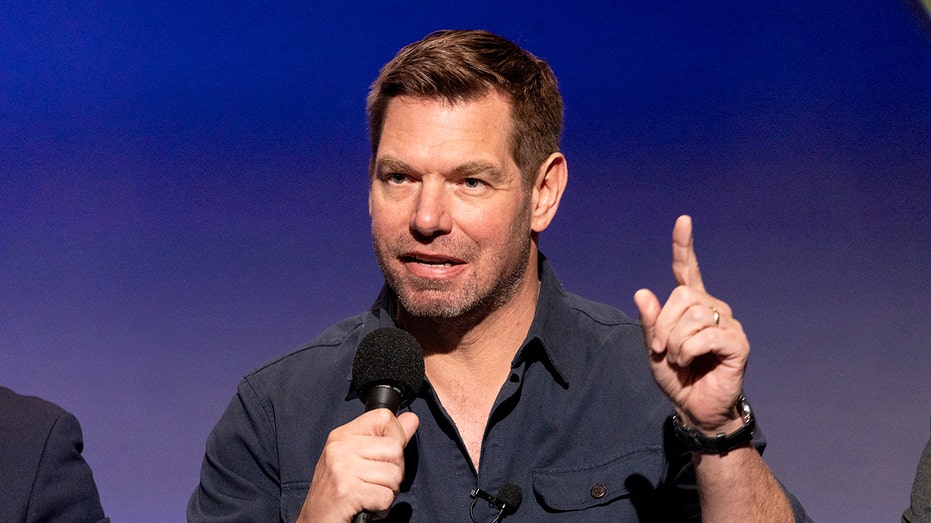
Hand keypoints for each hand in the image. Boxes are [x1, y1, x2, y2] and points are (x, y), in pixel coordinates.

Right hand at [297, 409, 418, 521]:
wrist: (315, 522)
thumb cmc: (337, 493)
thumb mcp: (357, 459)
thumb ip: (386, 439)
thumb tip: (412, 418)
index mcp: (343, 435)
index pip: (384, 417)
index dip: (396, 438)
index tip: (384, 457)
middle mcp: (340, 447)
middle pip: (395, 449)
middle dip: (394, 472)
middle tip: (374, 483)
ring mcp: (342, 468)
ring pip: (394, 475)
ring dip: (387, 492)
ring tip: (368, 496)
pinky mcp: (347, 491)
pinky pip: (386, 496)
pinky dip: (381, 508)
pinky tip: (366, 507)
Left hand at [634, 215, 748, 433]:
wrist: (696, 409)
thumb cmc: (678, 378)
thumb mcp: (654, 350)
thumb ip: (650, 323)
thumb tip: (643, 293)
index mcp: (692, 307)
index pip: (688, 270)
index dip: (684, 246)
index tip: (683, 221)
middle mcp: (713, 308)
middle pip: (682, 295)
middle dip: (663, 324)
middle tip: (663, 349)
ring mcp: (728, 323)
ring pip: (691, 315)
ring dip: (675, 342)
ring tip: (679, 359)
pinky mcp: (737, 342)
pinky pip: (705, 335)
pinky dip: (688, 351)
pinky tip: (690, 363)